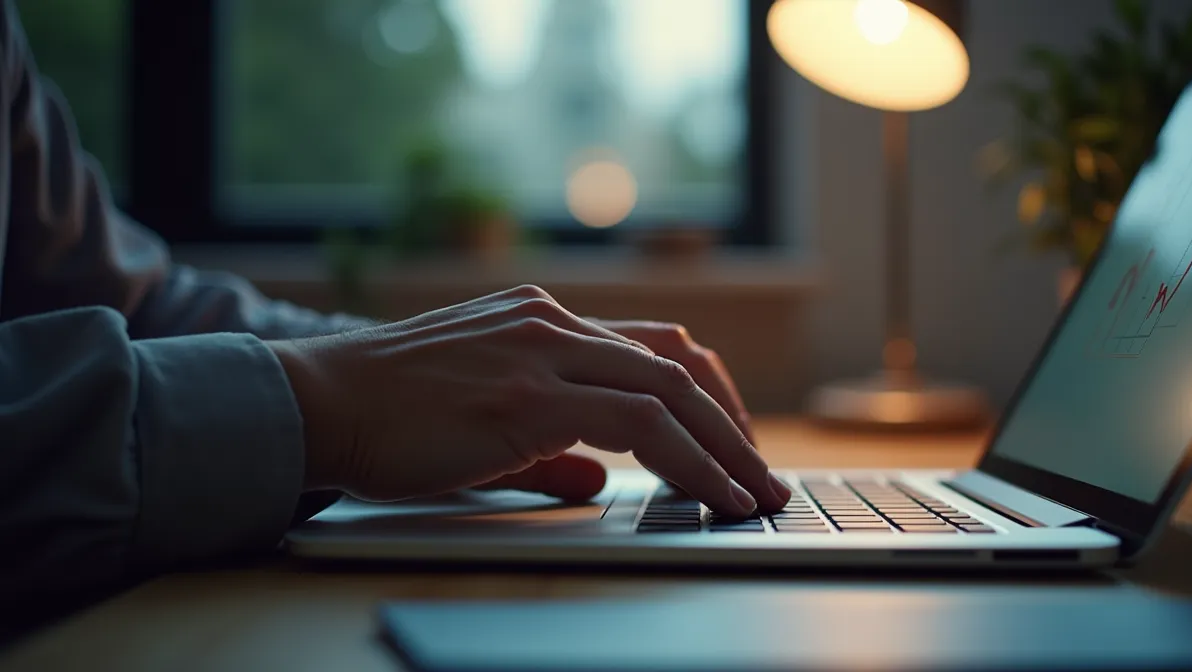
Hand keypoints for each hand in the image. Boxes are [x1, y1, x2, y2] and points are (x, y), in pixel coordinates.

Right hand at [268, 285, 790, 515]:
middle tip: (762, 475)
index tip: (731, 440)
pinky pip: (640, 425)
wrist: (314, 401)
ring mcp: (542, 352)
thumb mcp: (484, 426)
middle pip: (677, 364)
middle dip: (733, 425)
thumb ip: (550, 450)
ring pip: (671, 391)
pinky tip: (713, 496)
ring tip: (756, 494)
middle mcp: (551, 324)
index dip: (707, 394)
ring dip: (726, 447)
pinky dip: (690, 462)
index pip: (652, 347)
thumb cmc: (386, 416)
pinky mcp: (528, 395)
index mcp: (542, 322)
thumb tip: (600, 481)